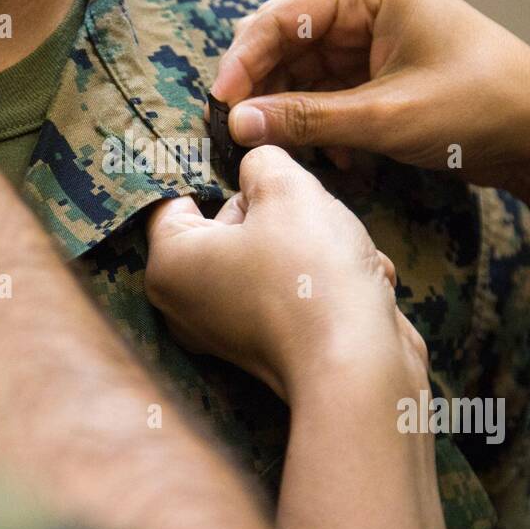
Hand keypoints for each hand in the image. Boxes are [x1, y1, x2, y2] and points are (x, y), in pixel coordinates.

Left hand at [144, 145, 426, 403]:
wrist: (359, 368)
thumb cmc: (311, 276)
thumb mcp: (287, 190)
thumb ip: (264, 162)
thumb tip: (259, 165)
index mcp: (170, 262)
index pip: (177, 196)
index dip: (217, 170)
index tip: (254, 160)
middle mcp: (187, 303)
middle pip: (228, 224)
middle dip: (275, 210)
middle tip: (308, 207)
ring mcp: (228, 330)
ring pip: (270, 255)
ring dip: (313, 242)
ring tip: (341, 249)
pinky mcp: (271, 347)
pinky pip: (295, 292)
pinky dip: (327, 282)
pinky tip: (356, 282)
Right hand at [211, 0, 529, 188]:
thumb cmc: (481, 107)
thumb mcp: (386, 117)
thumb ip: (307, 119)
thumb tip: (238, 123)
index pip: (279, 18)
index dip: (242, 64)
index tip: (219, 108)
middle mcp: (366, 2)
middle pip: (286, 44)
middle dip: (265, 92)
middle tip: (240, 136)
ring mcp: (373, 35)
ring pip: (304, 73)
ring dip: (294, 114)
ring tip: (290, 153)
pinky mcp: (380, 68)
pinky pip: (329, 92)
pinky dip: (322, 123)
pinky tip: (334, 156)